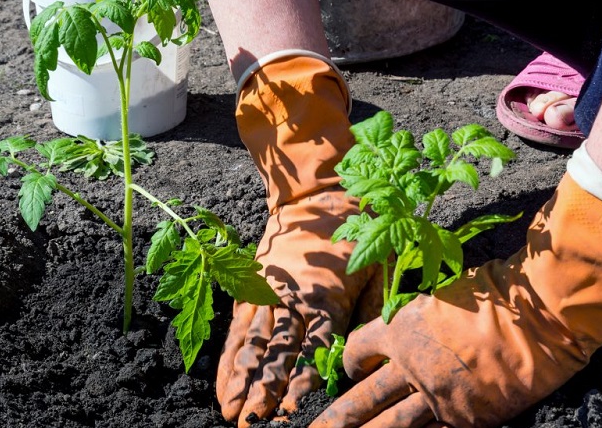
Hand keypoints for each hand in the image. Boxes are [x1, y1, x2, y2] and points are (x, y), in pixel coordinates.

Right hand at [217, 188, 381, 425]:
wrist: (316, 196)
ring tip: (232, 412)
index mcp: (329, 299)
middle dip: (265, 392)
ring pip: (254, 345)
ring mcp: (269, 294)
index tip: (292, 413)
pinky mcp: (252, 288)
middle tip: (254, 423)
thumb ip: (376, 312)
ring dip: (242, 381)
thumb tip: (370, 356)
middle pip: (278, 354)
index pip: (315, 351)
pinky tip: (223, 383)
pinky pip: (238, 329)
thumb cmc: (356, 234)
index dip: (302, 385)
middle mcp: (294, 300)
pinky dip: (229, 358)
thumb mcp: (379, 268)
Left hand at [312, 174, 601, 427]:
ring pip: (389, 424)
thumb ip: (414, 323)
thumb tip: (401, 338)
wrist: (538, 315)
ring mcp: (437, 396)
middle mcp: (410, 366)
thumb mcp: (439, 298)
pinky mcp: (465, 417)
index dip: (348, 362)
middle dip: (336, 417)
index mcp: (399, 329)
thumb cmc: (492, 294)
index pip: (357, 350)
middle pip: (362, 397)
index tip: (348, 370)